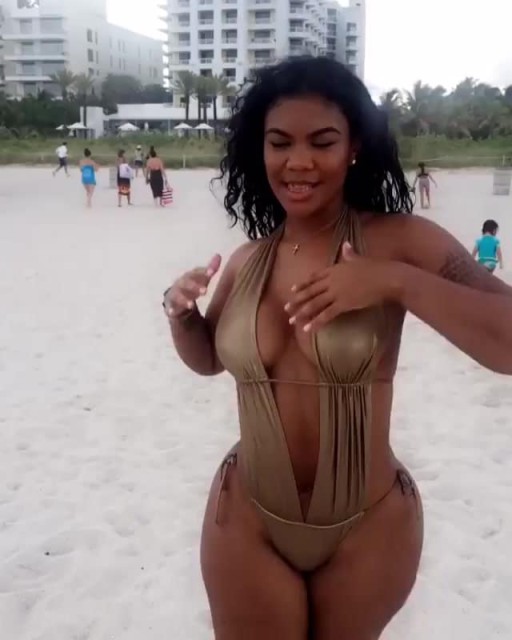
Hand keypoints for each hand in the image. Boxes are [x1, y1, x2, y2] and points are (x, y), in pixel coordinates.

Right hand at [163, 254, 221, 319]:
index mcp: (189, 276)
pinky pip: (169, 307)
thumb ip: (209, 269)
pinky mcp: (170, 306)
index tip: (211, 272)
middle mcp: (180, 284)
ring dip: (183, 299)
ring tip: (191, 305)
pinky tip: (171, 312)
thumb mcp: (201, 279)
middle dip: (194, 286)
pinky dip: (170, 309)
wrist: (176, 301)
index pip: (196, 272)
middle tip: (204, 291)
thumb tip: (218, 255)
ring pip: (177, 295)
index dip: (203, 271)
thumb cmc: (191, 288)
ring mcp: (174, 295)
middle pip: (186, 283)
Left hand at [284, 243, 399, 332]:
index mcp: (335, 269)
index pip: (314, 277)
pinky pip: (326, 315)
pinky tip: (307, 329)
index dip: (303, 284)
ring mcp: (336, 292)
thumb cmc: (377, 267)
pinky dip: (315, 323)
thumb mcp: (360, 258)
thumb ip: (350, 253)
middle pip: (310, 291)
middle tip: (286, 308)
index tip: (293, 289)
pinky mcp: (343, 304)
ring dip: (302, 313)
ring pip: (314, 304)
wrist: (387, 278)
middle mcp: (332, 280)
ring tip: (291, 320)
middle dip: (297, 300)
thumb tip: (346, 244)